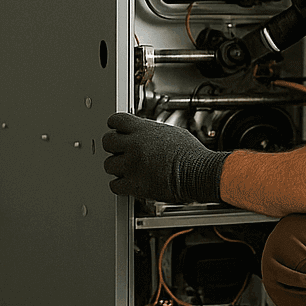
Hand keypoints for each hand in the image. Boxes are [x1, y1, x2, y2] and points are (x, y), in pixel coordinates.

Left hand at [102, 113, 228, 201]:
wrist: (198, 174)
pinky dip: (120, 184)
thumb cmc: (191, 155)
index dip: (114, 125)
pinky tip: (127, 182)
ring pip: (108, 164)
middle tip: (119, 150)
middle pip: (107, 141)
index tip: (115, 129)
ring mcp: (132, 166)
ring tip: (126, 168)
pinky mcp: (134, 185)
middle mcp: (135, 146)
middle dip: (112, 146)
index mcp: (144, 130)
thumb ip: (152, 131)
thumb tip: (144, 132)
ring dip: (116, 166)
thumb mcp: (172, 132)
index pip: (116, 120)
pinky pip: (114, 185)